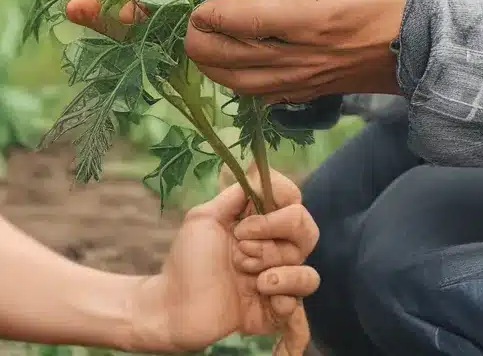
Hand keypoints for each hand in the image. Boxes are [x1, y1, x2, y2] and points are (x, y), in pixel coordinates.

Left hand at [130, 167, 318, 355]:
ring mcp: (278, 279)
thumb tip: (258, 173)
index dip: (280, 202)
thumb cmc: (188, 259)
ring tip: (251, 278)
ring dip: (277, 269)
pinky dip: (282, 296)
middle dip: (274, 235)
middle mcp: (273, 247)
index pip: (292, 200)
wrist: (176, 307)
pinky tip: (259, 295)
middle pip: (305, 229)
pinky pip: (298, 300)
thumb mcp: (204, 217)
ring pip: (306, 269)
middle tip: (241, 247)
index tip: (250, 217)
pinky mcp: (277, 309)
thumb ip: (234, 195)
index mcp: (259, 222)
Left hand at [184, 0, 409, 101]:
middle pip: (227, 54)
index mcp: (306, 13)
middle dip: (199, 37)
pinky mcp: (305, 93)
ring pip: (236, 80)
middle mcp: (298, 51)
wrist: (419, 47)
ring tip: (201, 41)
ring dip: (211, 61)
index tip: (198, 1)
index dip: (210, 11)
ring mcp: (300, 78)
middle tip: (193, 19)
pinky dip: (234, 79)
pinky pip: (257, 94)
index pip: (240, 17)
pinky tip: (229, 64)